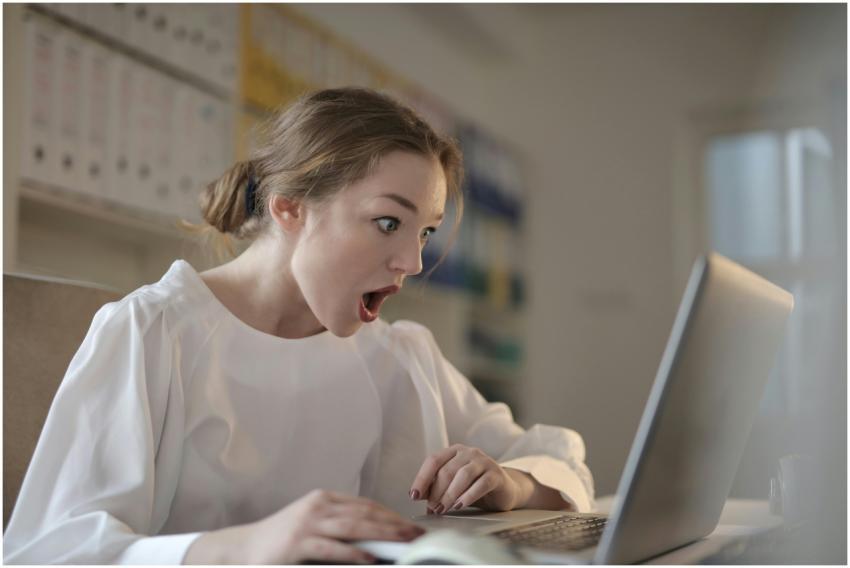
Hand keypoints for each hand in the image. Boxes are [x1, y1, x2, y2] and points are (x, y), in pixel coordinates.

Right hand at [184, 489, 423, 563]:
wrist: (241, 548)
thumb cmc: (279, 542)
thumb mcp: (311, 527)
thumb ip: (338, 529)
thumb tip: (372, 541)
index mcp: (323, 499)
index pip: (365, 504)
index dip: (390, 514)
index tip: (410, 525)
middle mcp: (318, 505)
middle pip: (365, 512)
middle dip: (395, 523)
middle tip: (418, 533)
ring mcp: (308, 522)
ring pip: (355, 526)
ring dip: (384, 534)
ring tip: (405, 542)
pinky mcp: (298, 542)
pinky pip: (333, 548)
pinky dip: (355, 553)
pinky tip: (371, 558)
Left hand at [409, 444, 528, 514]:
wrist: (504, 490)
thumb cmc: (474, 487)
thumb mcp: (453, 486)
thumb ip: (436, 488)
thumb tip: (417, 497)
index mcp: (454, 451)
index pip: (433, 460)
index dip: (422, 478)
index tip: (414, 495)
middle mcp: (469, 452)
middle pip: (447, 470)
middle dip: (437, 492)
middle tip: (433, 508)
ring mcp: (484, 461)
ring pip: (463, 475)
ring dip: (450, 495)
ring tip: (443, 509)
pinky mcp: (496, 474)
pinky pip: (481, 484)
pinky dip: (468, 496)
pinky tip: (459, 505)